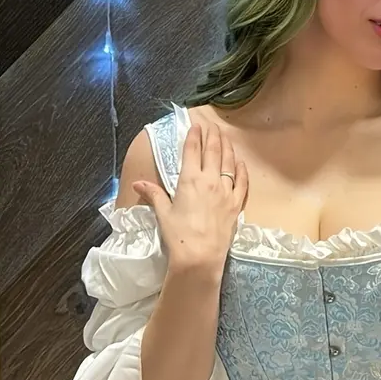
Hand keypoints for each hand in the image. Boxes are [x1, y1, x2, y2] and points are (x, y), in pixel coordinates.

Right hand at [133, 122, 247, 271]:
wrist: (200, 256)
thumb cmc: (179, 235)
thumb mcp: (163, 213)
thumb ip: (154, 194)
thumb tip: (138, 183)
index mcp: (189, 180)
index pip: (192, 150)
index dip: (194, 134)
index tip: (195, 124)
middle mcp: (210, 180)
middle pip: (213, 150)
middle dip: (211, 133)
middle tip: (210, 123)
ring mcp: (226, 191)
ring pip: (228, 161)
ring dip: (226, 145)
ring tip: (224, 134)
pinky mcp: (237, 203)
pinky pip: (242, 181)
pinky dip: (241, 168)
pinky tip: (240, 161)